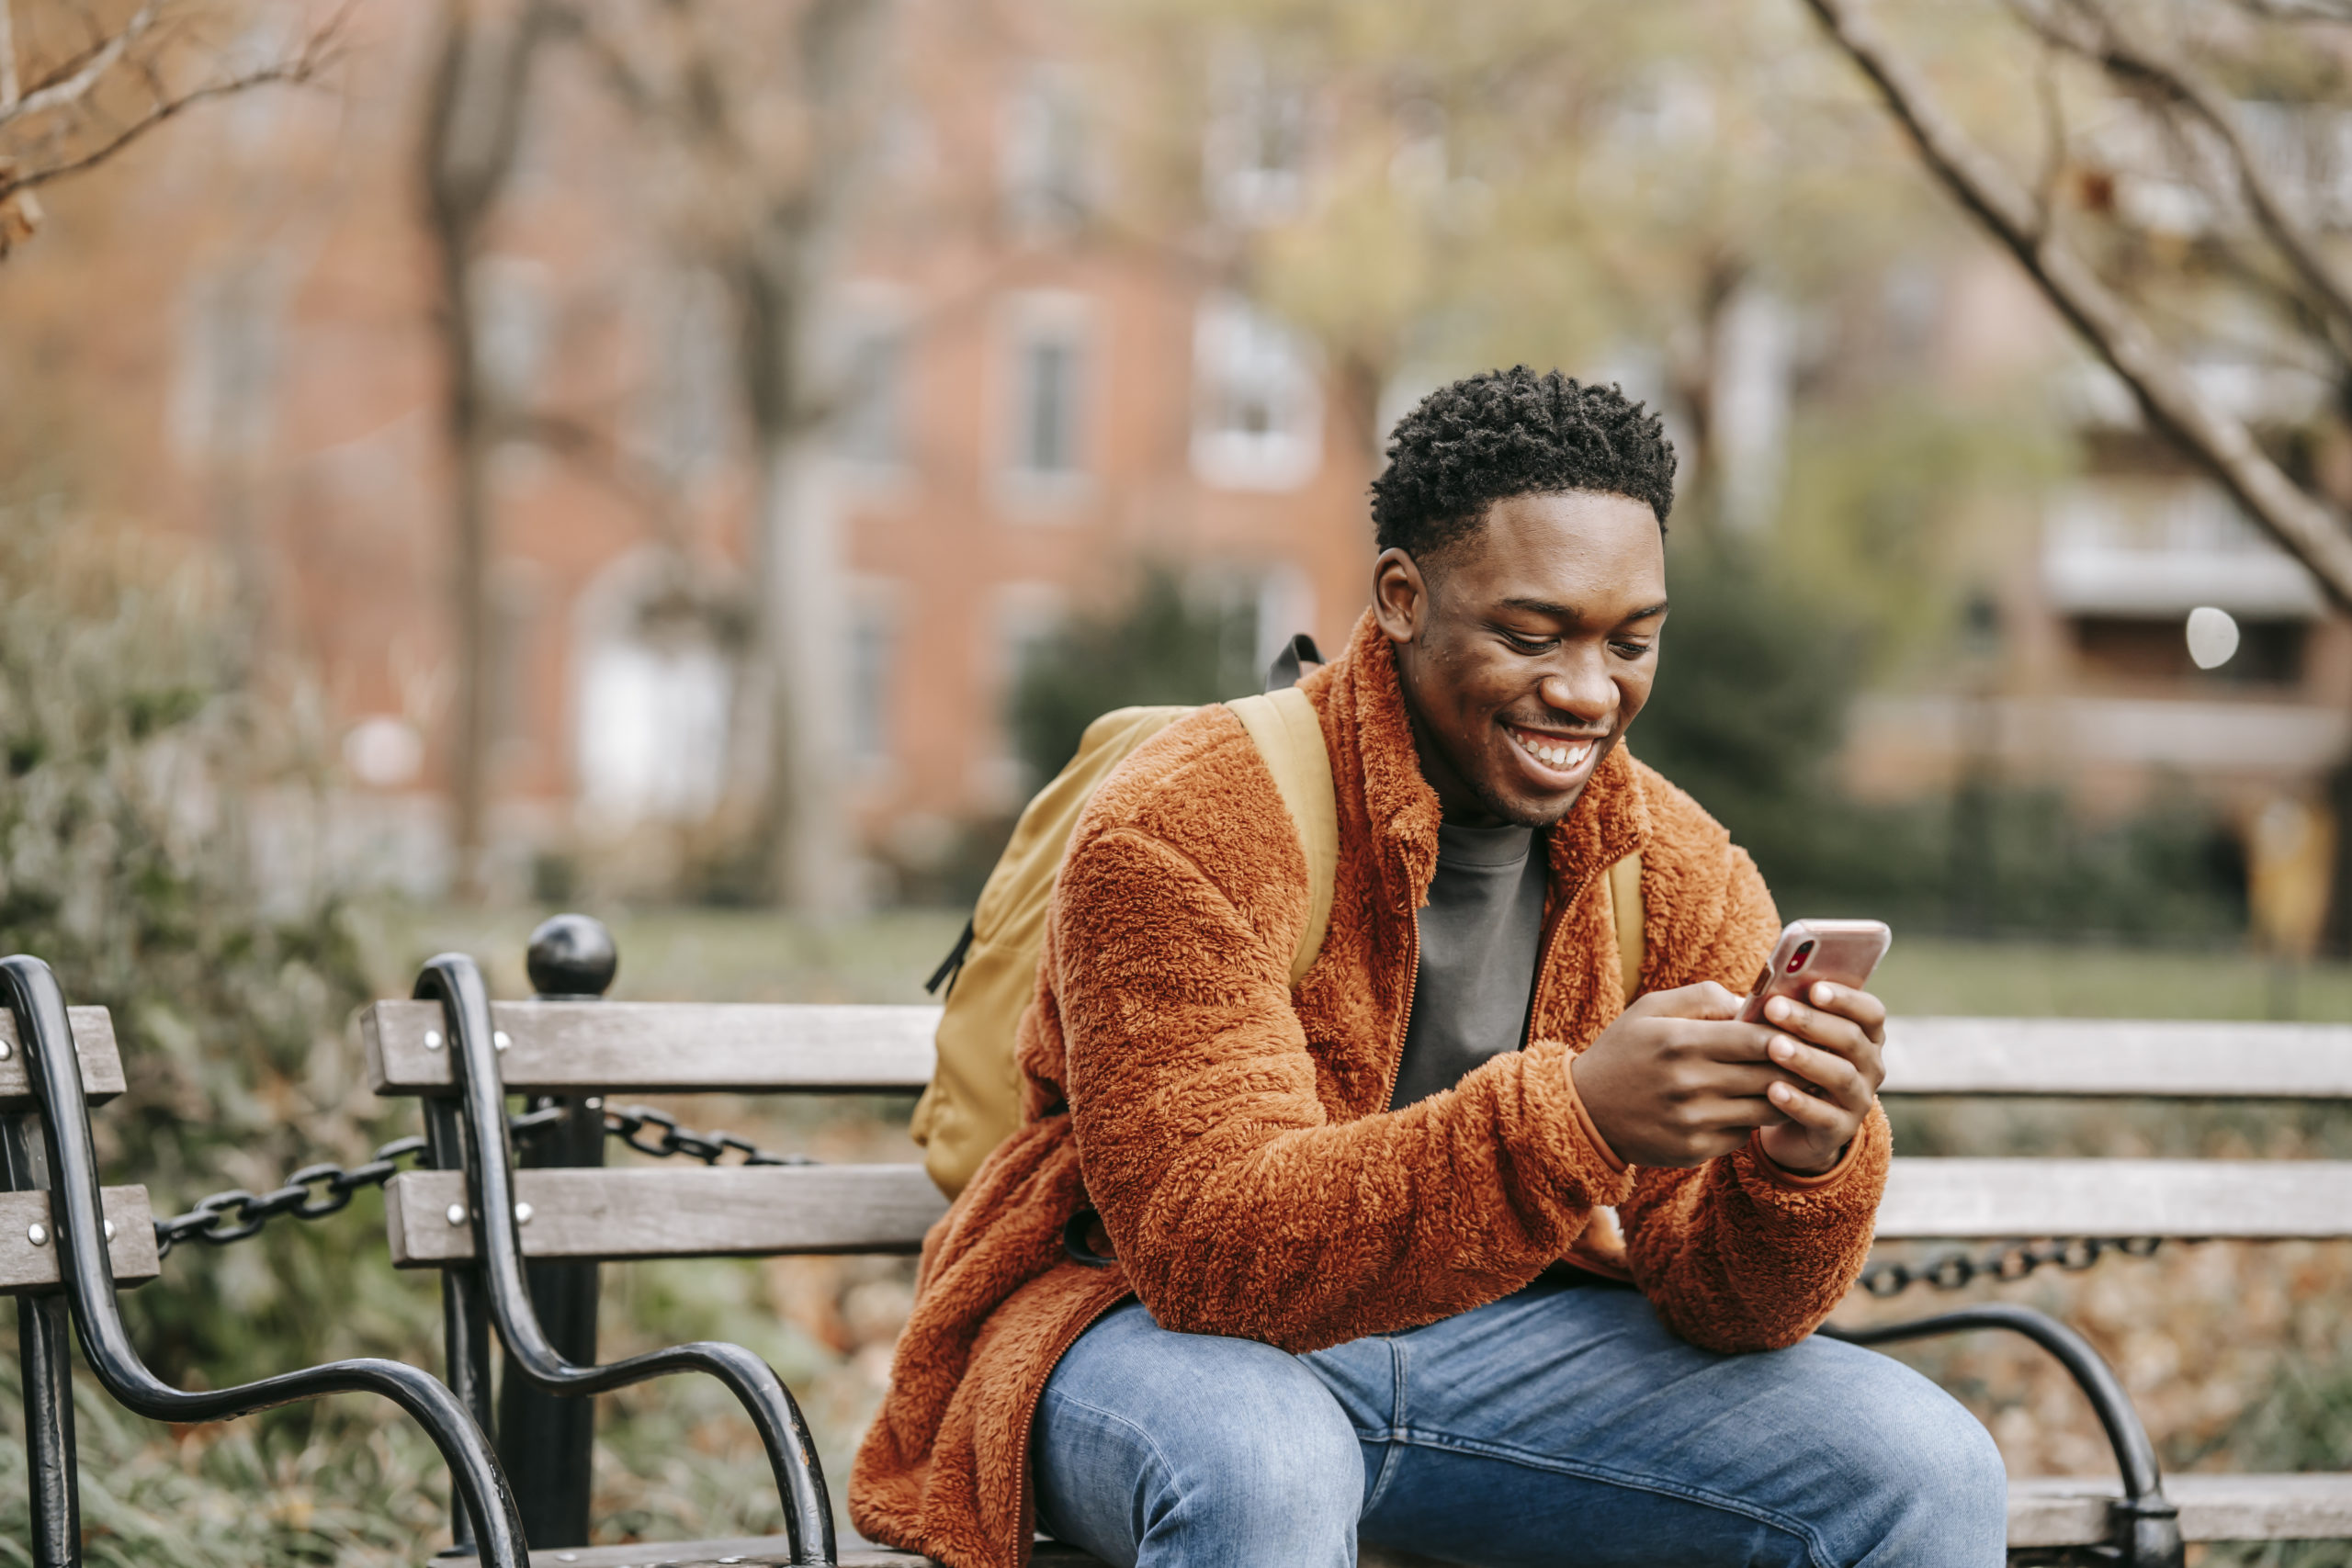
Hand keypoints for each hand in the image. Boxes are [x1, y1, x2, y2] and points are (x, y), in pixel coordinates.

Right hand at [1569, 982, 1811, 1167]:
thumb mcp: (1651, 1009)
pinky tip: (1746, 1107)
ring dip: (1783, 1096)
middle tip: (1809, 1057)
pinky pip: (1744, 1135)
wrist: (1585, 1111)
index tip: (1798, 1031)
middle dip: (1795, 1065)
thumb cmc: (1624, 1051)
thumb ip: (1704, 996)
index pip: (1756, 1039)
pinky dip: (1750, 1120)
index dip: (1787, 1035)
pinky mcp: (1694, 1150)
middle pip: (1769, 1076)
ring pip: (1765, 1109)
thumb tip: (1754, 1003)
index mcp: (1680, 1041)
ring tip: (1790, 1082)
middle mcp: (1689, 1083)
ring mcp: (1693, 1121)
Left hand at [1750, 981, 1885, 1174]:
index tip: (1814, 988)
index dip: (1846, 998)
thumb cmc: (1792, 1065)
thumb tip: (1767, 991)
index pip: (1870, 1012)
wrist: (1793, 1125)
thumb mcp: (1796, 1038)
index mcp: (1865, 1037)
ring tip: (1774, 1047)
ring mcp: (1858, 1100)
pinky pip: (1823, 1116)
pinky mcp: (1840, 1131)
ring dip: (1806, 1059)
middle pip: (1850, 1039)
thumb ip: (1791, 1014)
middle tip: (1774, 1008)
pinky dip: (1798, 1102)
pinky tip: (1773, 1090)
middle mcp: (1870, 1067)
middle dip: (1810, 1022)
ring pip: (1840, 1076)